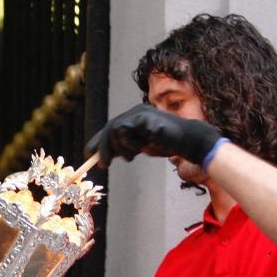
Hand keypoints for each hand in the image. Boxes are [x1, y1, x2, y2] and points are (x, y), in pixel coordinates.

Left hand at [85, 104, 223, 165]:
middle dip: (104, 148)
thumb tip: (104, 156)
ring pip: (115, 129)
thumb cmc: (166, 144)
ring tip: (131, 157)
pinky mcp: (145, 117)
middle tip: (104, 165)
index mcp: (135, 117)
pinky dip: (129, 143)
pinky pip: (126, 130)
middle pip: (110, 128)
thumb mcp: (142, 146)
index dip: (99, 140)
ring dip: (120, 148)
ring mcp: (141, 113)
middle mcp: (136, 112)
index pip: (112, 127)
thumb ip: (126, 147)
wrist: (188, 141)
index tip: (89, 154)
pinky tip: (140, 149)